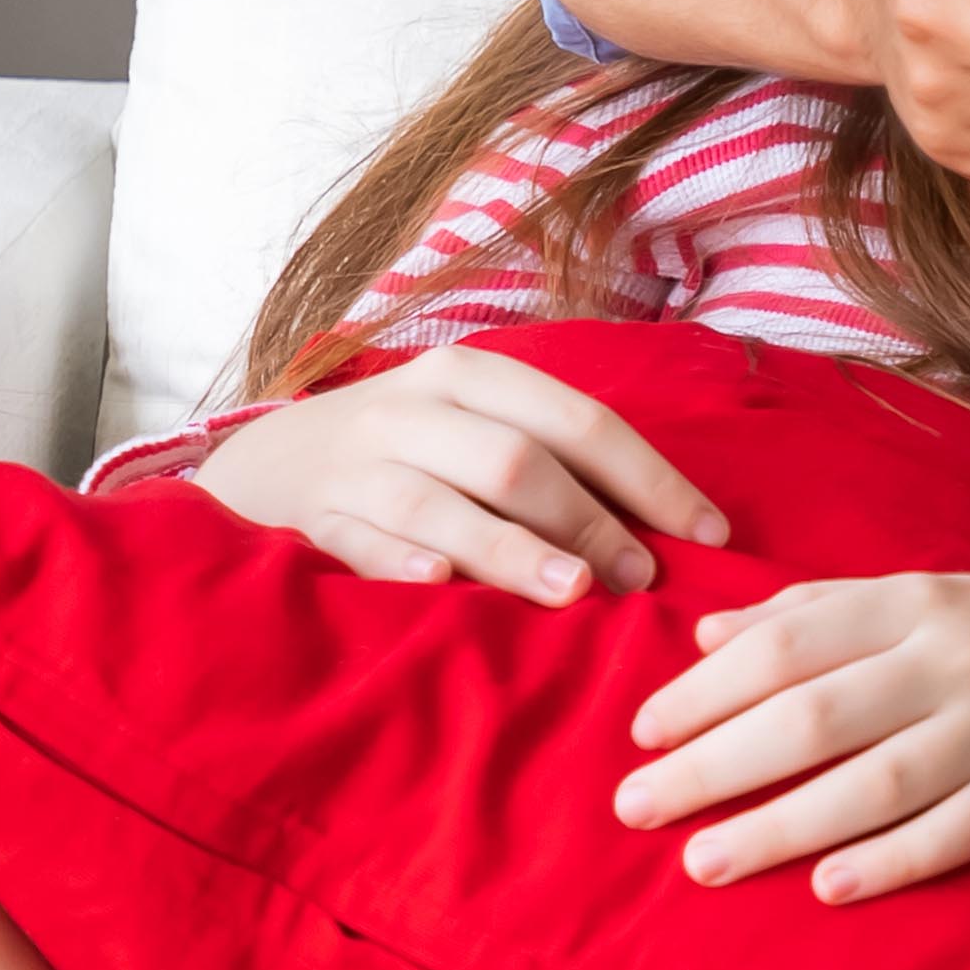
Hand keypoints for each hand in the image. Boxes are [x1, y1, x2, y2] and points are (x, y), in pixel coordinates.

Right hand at [188, 344, 726, 603]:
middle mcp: (413, 408)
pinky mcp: (308, 516)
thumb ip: (552, 459)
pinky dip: (399, 561)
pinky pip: (358, 540)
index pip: (580, 420)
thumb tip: (667, 527)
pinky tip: (441, 585)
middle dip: (589, 521)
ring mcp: (355, 462)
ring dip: (512, 549)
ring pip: (442, 502)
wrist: (259, 463)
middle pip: (517, 460)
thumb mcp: (472, 427)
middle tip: (643, 580)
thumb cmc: (405, 453)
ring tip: (573, 593)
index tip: (710, 536)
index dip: (651, 478)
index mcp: (472, 376)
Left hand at [616, 574, 969, 901]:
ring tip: (702, 863)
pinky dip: (894, 858)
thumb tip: (708, 634)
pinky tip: (830, 886)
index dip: (704, 690)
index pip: (787, 642)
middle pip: (810, 714)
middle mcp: (958, 653)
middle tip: (634, 806)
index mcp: (922, 596)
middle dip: (711, 762)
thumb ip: (824, 610)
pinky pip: (961, 828)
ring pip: (872, 779)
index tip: (639, 732)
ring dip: (777, 824)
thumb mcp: (940, 596)